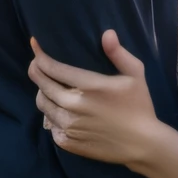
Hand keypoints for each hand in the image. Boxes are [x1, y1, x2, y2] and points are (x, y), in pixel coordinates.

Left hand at [28, 31, 159, 167]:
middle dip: (36, 71)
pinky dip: (51, 115)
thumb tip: (107, 33)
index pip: (53, 68)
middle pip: (42, 85)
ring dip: (42, 93)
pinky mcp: (68, 142)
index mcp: (89, 86)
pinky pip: (50, 125)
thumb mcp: (135, 75)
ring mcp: (69, 126)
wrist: (141, 145)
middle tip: (36, 64)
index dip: (40, 56)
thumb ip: (119, 53)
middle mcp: (74, 106)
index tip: (35, 46)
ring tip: (48, 87)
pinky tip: (59, 110)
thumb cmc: (139, 106)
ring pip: (43, 105)